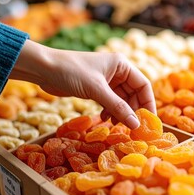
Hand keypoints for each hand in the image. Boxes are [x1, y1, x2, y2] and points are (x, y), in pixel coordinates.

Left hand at [9, 40, 155, 128]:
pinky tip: (105, 120)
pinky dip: (110, 112)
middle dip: (133, 111)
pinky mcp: (96, 89)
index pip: (143, 85)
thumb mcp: (96, 90)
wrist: (43, 69)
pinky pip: (110, 103)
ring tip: (118, 126)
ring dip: (121, 114)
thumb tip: (136, 124)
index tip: (149, 122)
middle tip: (134, 129)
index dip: (148, 104)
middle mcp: (117, 72)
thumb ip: (117, 107)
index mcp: (122, 65)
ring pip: (121, 100)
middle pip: (134, 94)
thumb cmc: (71, 72)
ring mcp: (106, 81)